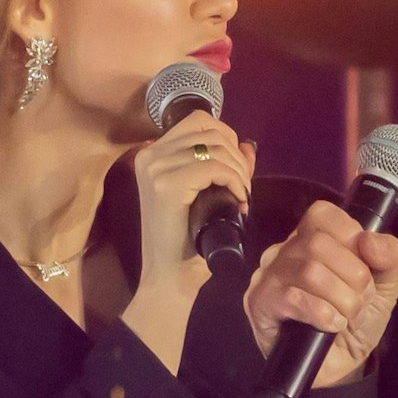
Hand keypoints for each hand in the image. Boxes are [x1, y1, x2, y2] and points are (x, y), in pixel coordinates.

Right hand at [122, 112, 254, 370]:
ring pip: (215, 148)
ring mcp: (155, 169)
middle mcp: (149, 155)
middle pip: (210, 130)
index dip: (227, 139)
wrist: (171, 276)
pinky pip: (214, 168)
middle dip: (236, 156)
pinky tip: (238, 202)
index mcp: (152, 153)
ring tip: (242, 197)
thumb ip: (227, 167)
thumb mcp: (209, 195)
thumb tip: (249, 145)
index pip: (199, 121)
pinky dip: (235, 182)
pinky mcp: (166, 186)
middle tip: (242, 187)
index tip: (235, 171)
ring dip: (238, 172)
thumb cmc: (189, 239)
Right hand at [244, 200, 397, 388]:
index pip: (322, 215)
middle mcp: (284, 251)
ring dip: (341, 299)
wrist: (341, 366)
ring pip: (308, 271)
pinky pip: (292, 298)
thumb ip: (388, 256)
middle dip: (353, 277)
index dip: (350, 238)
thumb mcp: (385, 286)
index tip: (363, 269)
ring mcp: (268, 276)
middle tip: (359, 301)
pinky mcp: (259, 303)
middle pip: (318, 243)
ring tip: (346, 317)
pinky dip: (322, 313)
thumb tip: (369, 239)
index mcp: (312, 237)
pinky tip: (331, 326)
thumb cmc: (356, 320)